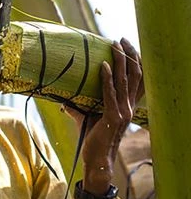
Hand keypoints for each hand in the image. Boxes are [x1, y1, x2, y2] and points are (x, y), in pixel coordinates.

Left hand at [67, 38, 143, 198]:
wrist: (96, 159)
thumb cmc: (93, 138)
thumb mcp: (86, 118)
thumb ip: (77, 108)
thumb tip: (62, 101)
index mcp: (127, 106)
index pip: (137, 80)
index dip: (136, 62)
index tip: (128, 46)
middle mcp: (129, 107)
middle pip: (134, 75)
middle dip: (129, 55)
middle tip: (121, 39)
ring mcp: (123, 112)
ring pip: (125, 81)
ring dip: (120, 61)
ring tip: (114, 45)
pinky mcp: (112, 117)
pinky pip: (110, 93)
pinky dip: (106, 78)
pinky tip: (102, 65)